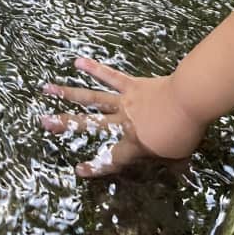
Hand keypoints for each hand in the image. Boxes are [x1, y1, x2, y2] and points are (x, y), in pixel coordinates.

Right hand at [41, 56, 206, 177]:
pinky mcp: (132, 84)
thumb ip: (174, 163)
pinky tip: (78, 61)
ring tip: (47, 88)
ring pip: (92, 98)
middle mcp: (122, 123)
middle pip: (90, 125)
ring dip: (69, 93)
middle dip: (65, 124)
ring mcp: (125, 101)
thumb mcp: (180, 154)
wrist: (190, 98)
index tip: (78, 169)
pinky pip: (111, 76)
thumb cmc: (185, 130)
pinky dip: (94, 68)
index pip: (111, 159)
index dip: (95, 166)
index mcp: (133, 144)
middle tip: (43, 122)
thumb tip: (179, 173)